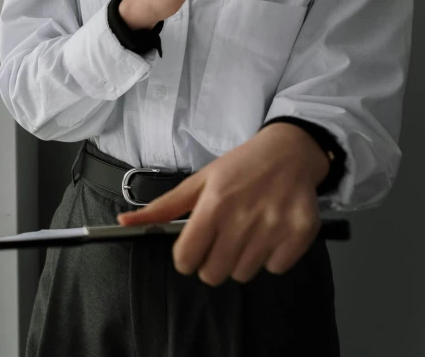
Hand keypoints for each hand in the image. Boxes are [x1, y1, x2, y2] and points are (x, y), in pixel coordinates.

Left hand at [117, 123, 329, 285]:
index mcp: (214, 204)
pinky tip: (269, 233)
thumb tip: (124, 221)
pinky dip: (271, 257)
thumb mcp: (198, 181)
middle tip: (221, 241)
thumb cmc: (240, 166)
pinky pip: (275, 268)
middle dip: (211, 263)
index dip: (185, 259)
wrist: (290, 151)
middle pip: (213, 274)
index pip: (186, 258)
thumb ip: (163, 208)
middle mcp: (243, 218)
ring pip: (243, 274)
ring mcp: (274, 227)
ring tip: (247, 232)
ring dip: (241, 260)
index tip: (193, 249)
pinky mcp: (300, 233)